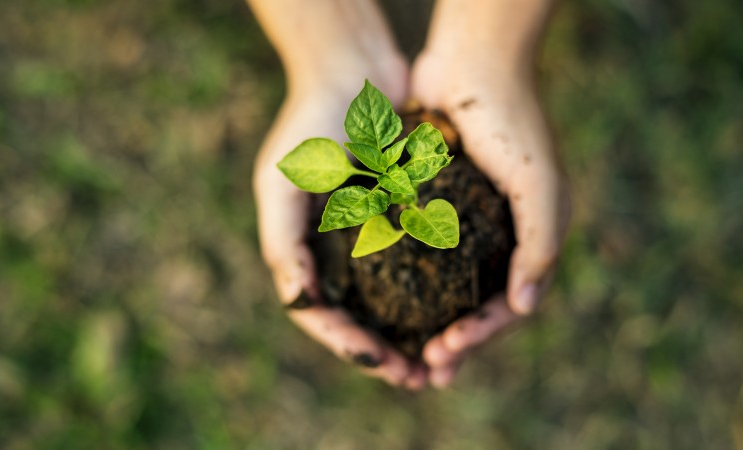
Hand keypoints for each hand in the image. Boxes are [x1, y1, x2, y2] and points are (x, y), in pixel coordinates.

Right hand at [252, 61, 430, 388]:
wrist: (353, 70)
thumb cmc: (310, 124)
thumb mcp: (282, 183)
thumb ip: (283, 244)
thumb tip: (299, 301)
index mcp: (305, 251)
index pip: (322, 314)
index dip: (350, 345)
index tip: (383, 363)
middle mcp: (339, 250)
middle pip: (362, 318)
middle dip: (387, 353)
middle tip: (419, 379)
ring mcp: (374, 235)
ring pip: (395, 300)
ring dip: (416, 333)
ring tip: (443, 358)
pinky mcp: (407, 216)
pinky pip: (423, 263)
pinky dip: (436, 291)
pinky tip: (459, 310)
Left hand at [410, 47, 570, 387]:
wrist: (474, 62)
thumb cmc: (512, 122)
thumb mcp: (539, 186)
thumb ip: (540, 246)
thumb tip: (524, 307)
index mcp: (531, 239)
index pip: (509, 305)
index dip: (480, 335)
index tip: (446, 353)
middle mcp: (502, 237)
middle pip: (478, 305)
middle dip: (456, 342)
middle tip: (426, 372)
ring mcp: (469, 223)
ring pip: (449, 288)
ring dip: (431, 322)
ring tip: (408, 352)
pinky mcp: (437, 205)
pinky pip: (425, 254)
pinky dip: (411, 282)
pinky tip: (388, 303)